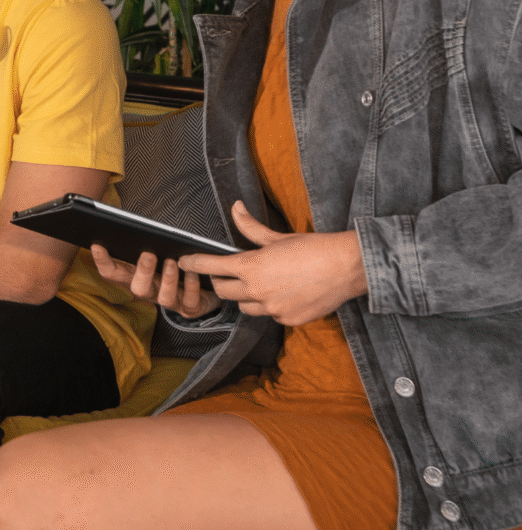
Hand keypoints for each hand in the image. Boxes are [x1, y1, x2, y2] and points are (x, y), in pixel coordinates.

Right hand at [90, 245, 218, 317]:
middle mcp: (151, 291)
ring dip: (168, 279)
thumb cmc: (174, 268)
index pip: (113, 273)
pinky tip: (192, 272)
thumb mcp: (157, 254)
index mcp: (137, 277)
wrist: (202, 292)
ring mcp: (170, 301)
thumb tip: (138, 226)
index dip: (103, 262)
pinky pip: (189, 301)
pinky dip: (191, 286)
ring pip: (164, 298)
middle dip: (142, 271)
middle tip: (148, 253)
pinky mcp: (189, 307)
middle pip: (138, 289)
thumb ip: (146, 243)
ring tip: (173, 261)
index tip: (97, 245)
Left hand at [178, 201, 367, 325]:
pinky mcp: (287, 321)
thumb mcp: (278, 236)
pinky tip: (284, 294)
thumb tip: (235, 208)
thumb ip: (250, 227)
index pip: (212, 267)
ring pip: (245, 307)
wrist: (347, 267)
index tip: (183, 262)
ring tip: (261, 283)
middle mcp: (258, 291)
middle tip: (226, 274)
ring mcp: (272, 310)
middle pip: (224, 291)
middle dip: (221, 282)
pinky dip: (271, 306)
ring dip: (246, 296)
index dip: (194, 264)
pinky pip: (269, 316)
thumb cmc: (313, 248)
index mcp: (252, 267)